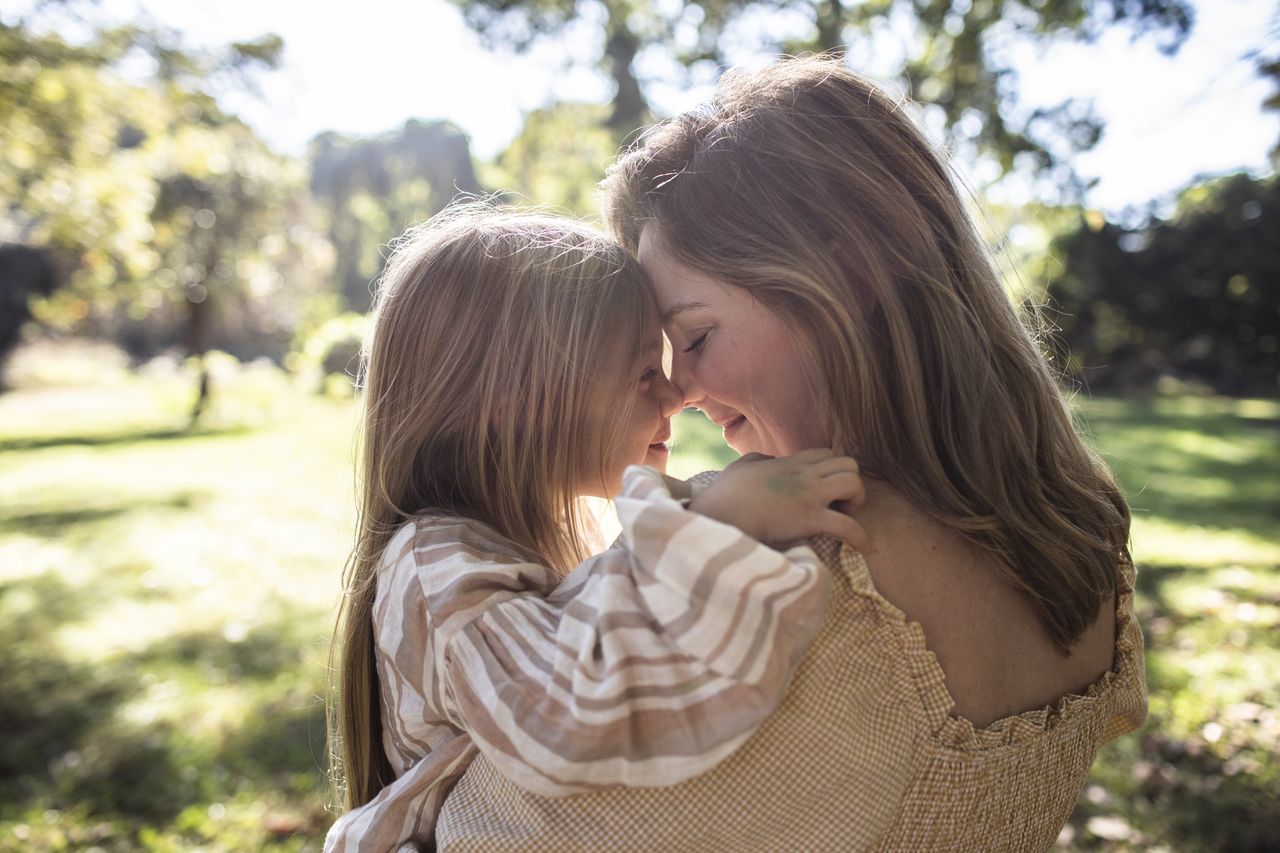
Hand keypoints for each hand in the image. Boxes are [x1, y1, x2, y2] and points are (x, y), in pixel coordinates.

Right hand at [690, 448, 866, 549]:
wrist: (720, 516)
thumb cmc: (725, 495)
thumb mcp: (741, 467)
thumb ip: (758, 460)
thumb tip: (767, 460)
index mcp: (789, 463)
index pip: (826, 453)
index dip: (832, 470)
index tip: (823, 490)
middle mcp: (804, 475)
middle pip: (849, 464)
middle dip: (851, 483)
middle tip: (838, 504)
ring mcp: (809, 496)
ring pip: (854, 484)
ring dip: (856, 502)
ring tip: (844, 518)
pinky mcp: (810, 519)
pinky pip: (848, 526)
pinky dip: (860, 537)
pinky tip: (861, 547)